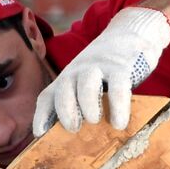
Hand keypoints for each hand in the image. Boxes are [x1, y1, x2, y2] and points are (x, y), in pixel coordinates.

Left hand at [32, 6, 169, 135]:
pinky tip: (119, 123)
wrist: (130, 34)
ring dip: (87, 106)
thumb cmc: (105, 68)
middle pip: (63, 90)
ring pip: (86, 85)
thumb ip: (77, 101)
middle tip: (72, 129)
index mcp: (66, 78)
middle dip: (65, 111)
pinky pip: (118, 88)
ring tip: (93, 121)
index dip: (41, 116)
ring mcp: (99, 67)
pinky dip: (117, 107)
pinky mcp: (121, 67)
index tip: (39, 133)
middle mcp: (77, 71)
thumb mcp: (84, 81)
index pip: (47, 97)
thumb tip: (73, 135)